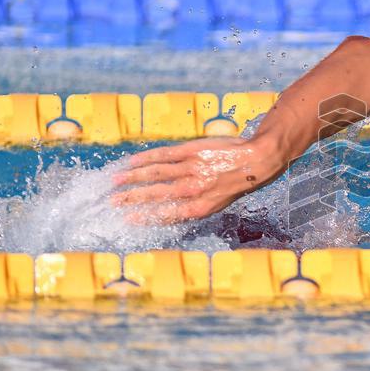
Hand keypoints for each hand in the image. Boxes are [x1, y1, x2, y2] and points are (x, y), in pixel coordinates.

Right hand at [111, 136, 286, 223]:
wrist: (256, 160)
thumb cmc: (238, 182)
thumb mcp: (219, 201)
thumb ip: (196, 205)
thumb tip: (172, 210)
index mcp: (200, 207)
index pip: (165, 214)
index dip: (145, 217)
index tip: (128, 219)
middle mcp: (193, 190)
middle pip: (155, 195)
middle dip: (131, 199)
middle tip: (113, 202)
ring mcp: (191, 169)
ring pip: (154, 174)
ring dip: (132, 178)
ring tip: (116, 181)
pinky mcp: (191, 151)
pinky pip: (163, 155)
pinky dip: (146, 159)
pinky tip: (132, 162)